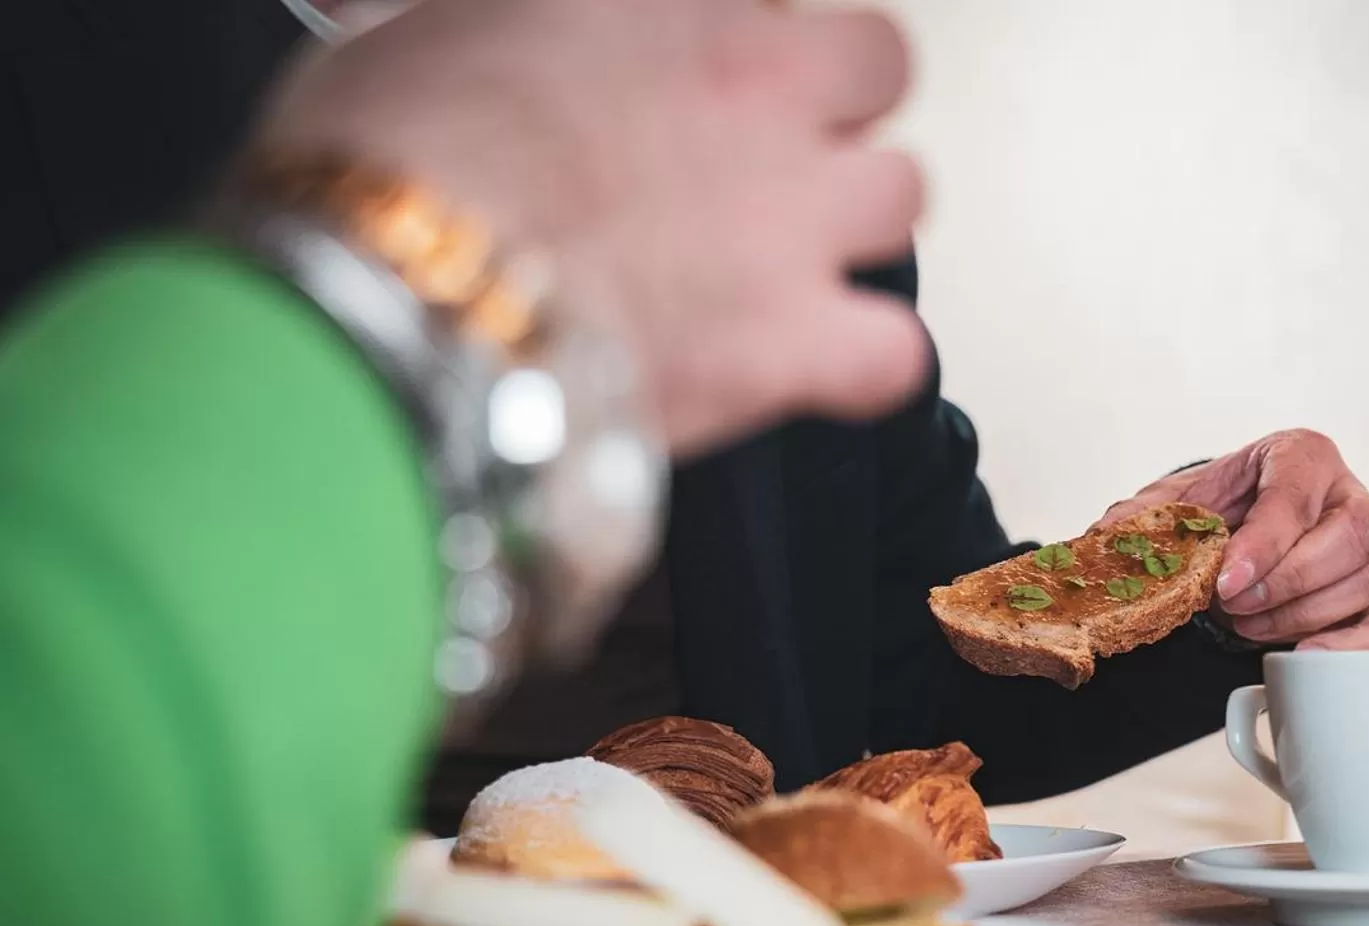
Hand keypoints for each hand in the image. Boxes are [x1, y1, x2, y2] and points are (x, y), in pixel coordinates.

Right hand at [256, 0, 927, 457]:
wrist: (396, 292)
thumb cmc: (386, 161)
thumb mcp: (423, 27)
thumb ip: (496, 21)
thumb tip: (488, 38)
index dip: (737, 36)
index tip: (695, 73)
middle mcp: (756, 88)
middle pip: (875, 67)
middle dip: (834, 109)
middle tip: (769, 156)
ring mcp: (790, 215)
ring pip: (902, 195)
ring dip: (852, 227)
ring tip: (783, 262)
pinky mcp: (794, 342)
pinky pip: (895, 352)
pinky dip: (865, 363)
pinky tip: (820, 367)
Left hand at [1095, 430, 1368, 649]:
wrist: (1231, 539)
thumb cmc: (1210, 516)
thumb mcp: (1169, 507)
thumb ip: (1140, 519)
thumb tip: (1108, 539)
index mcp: (1301, 456)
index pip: (1299, 491)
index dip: (1267, 540)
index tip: (1226, 581)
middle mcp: (1347, 494)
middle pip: (1355, 535)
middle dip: (1290, 580)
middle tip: (1234, 608)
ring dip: (1304, 614)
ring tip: (1246, 625)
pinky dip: (1357, 645)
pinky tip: (1306, 656)